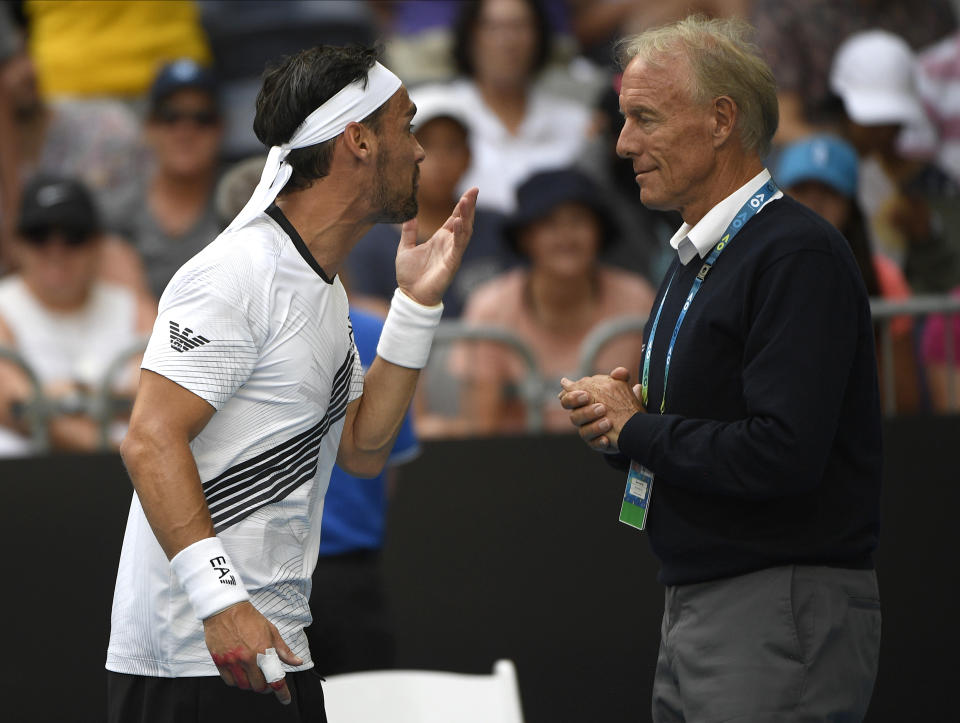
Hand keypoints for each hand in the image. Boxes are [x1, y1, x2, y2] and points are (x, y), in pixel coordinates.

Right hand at [203, 601, 302, 704]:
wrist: (226, 609)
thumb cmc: (250, 619)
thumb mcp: (272, 631)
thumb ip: (284, 650)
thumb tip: (298, 662)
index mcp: (263, 650)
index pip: (275, 679)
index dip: (282, 692)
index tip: (285, 699)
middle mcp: (248, 658)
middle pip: (259, 687)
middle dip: (266, 687)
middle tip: (267, 681)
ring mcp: (232, 661)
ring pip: (244, 686)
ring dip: (251, 685)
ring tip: (254, 676)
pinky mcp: (220, 661)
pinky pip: (230, 681)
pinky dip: (237, 681)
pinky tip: (241, 673)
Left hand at [396, 187, 477, 305]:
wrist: (410, 295)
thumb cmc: (410, 275)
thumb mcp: (405, 248)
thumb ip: (408, 232)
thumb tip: (409, 215)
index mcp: (440, 239)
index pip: (455, 218)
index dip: (462, 205)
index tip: (470, 190)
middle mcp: (449, 244)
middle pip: (463, 221)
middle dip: (469, 206)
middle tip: (474, 190)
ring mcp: (452, 254)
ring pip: (464, 232)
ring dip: (466, 216)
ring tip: (467, 200)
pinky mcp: (451, 264)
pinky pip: (458, 246)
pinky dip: (459, 233)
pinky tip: (458, 221)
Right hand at [558, 367, 642, 451]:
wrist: (633, 425)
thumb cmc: (621, 404)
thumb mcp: (622, 389)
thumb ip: (620, 379)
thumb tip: (619, 372)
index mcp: (583, 402)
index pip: (568, 398)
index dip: (572, 396)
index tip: (586, 395)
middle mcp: (582, 417)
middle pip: (573, 416)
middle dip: (585, 412)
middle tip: (601, 407)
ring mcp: (588, 431)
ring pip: (583, 431)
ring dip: (595, 426)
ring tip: (608, 421)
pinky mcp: (597, 443)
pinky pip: (594, 444)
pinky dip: (599, 441)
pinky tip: (607, 439)